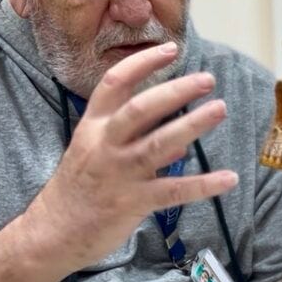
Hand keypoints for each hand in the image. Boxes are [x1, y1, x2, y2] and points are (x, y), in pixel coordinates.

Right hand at [24, 42, 238, 272]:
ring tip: (220, 109)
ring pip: (159, 144)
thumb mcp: (95, 154)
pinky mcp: (133, 202)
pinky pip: (173, 190)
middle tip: (206, 80)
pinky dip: (203, 184)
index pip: (115, 83)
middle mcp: (104, 145)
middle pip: (140, 109)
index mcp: (92, 126)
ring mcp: (119, 174)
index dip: (143, 63)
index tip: (170, 49)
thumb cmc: (77, 188)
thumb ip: (136, 141)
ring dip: (192, 125)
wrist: (52, 233)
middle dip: (175, 91)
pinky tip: (229, 178)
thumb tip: (181, 141)